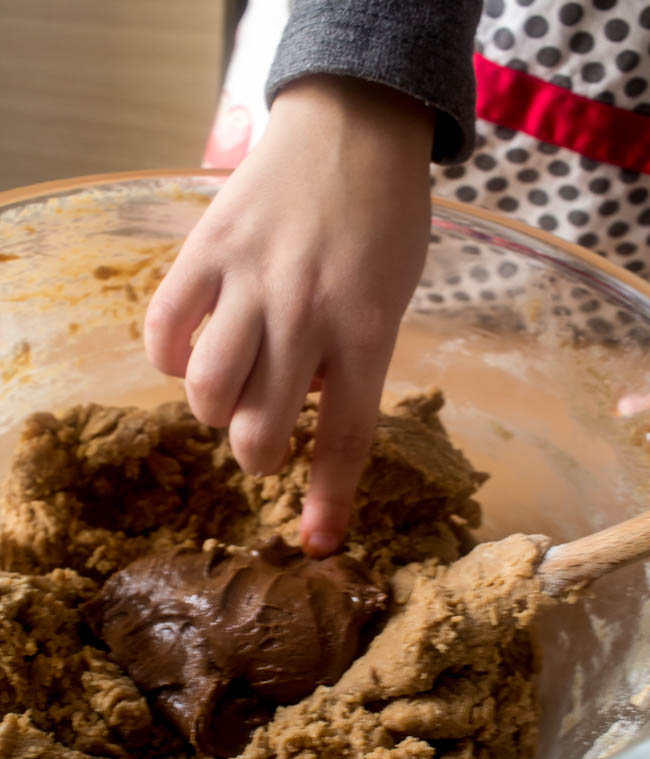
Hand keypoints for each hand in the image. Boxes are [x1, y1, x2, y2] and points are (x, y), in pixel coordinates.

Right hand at [144, 75, 433, 555]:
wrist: (354, 123)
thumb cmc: (387, 218)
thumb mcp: (394, 298)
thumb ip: (355, 361)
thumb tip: (306, 417)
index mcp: (366, 331)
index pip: (343, 438)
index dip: (328, 500)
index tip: (318, 544)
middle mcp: (305, 315)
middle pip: (259, 430)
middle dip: (258, 454)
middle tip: (265, 434)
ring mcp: (249, 283)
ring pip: (205, 392)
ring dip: (213, 412)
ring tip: (228, 391)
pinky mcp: (204, 252)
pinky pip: (162, 331)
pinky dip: (170, 358)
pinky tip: (190, 350)